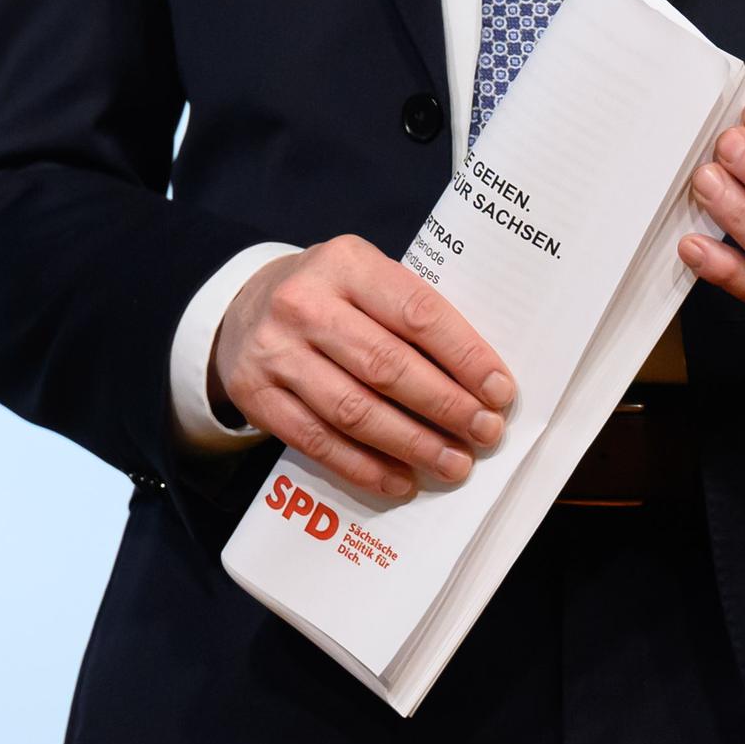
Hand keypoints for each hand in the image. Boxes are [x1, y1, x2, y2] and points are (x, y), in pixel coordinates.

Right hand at [210, 236, 515, 500]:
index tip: (500, 392)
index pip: (417, 313)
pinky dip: (363, 466)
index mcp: (344, 263)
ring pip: (353, 410)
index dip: (465, 357)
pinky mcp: (255, 394)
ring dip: (411, 444)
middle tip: (484, 434)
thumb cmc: (330, 297)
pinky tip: (399, 480)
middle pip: (386, 366)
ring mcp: (273, 351)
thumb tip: (480, 383)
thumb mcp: (366, 280)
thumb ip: (412, 316)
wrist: (244, 307)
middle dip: (445, 406)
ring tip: (453, 463)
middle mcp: (303, 303)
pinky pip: (316, 440)